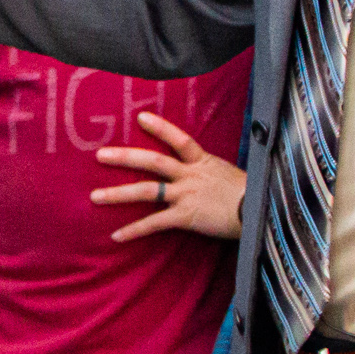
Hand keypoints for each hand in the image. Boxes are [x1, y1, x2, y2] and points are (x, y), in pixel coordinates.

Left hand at [90, 112, 245, 241]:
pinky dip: (134, 230)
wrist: (260, 213)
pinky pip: (154, 223)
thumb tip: (201, 173)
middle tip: (99, 155)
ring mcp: (186, 195)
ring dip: (118, 194)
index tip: (140, 117)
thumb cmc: (251, 195)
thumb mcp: (228, 174)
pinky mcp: (185, 217)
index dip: (160, 127)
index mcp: (202, 162)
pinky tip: (116, 235)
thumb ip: (210, 172)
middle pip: (152, 162)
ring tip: (94, 197)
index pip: (179, 139)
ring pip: (146, 191)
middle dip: (124, 157)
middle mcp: (190, 175)